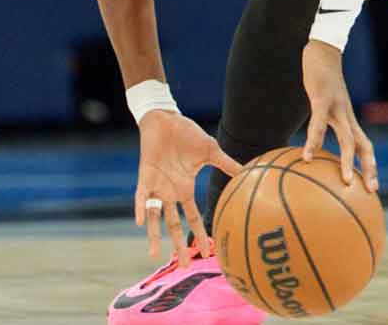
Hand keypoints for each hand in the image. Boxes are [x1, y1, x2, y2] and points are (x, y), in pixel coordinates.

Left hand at [136, 110, 241, 266]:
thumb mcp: (210, 151)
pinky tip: (140, 221)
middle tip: (184, 267)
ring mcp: (156, 186)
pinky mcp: (145, 176)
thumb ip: (225, 164)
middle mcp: (170, 192)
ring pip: (155, 216)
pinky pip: (141, 196)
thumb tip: (247, 172)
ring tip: (154, 254)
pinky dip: (140, 208)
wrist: (165, 119)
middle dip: (178, 245)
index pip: (193, 217)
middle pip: (174, 224)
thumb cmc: (187, 134)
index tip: (208, 252)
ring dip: (155, 234)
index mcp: (185, 189)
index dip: (200, 234)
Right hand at [301, 39, 378, 191]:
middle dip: (369, 169)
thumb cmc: (321, 82)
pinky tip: (307, 156)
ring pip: (347, 138)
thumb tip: (310, 154)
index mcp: (348, 119)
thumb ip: (319, 129)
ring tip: (345, 181)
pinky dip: (314, 141)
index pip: (365, 146)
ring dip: (348, 160)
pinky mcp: (322, 99)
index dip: (371, 166)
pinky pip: (318, 124)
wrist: (322, 51)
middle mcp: (347, 115)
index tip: (372, 188)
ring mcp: (337, 107)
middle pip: (364, 145)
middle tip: (371, 191)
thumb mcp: (322, 107)